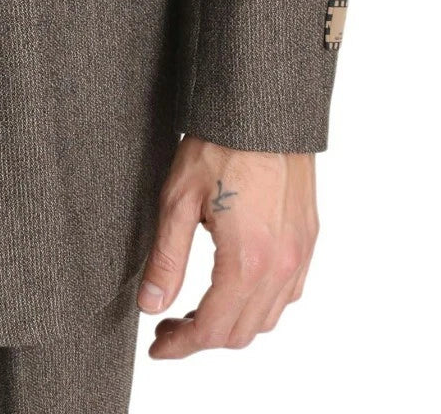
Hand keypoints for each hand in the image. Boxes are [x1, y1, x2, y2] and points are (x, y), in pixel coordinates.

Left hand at [138, 135, 317, 356]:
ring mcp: (299, 254)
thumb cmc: (219, 145)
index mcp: (247, 262)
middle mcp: (281, 266)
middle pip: (241, 331)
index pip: (212, 329)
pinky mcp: (307, 238)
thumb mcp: (178, 200)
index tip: (157, 347)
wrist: (263, 110)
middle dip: (202, 338)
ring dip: (232, 324)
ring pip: (268, 317)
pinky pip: (288, 292)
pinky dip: (260, 304)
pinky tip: (235, 286)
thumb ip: (166, 259)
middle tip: (169, 326)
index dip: (181, 346)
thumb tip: (151, 305)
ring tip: (197, 308)